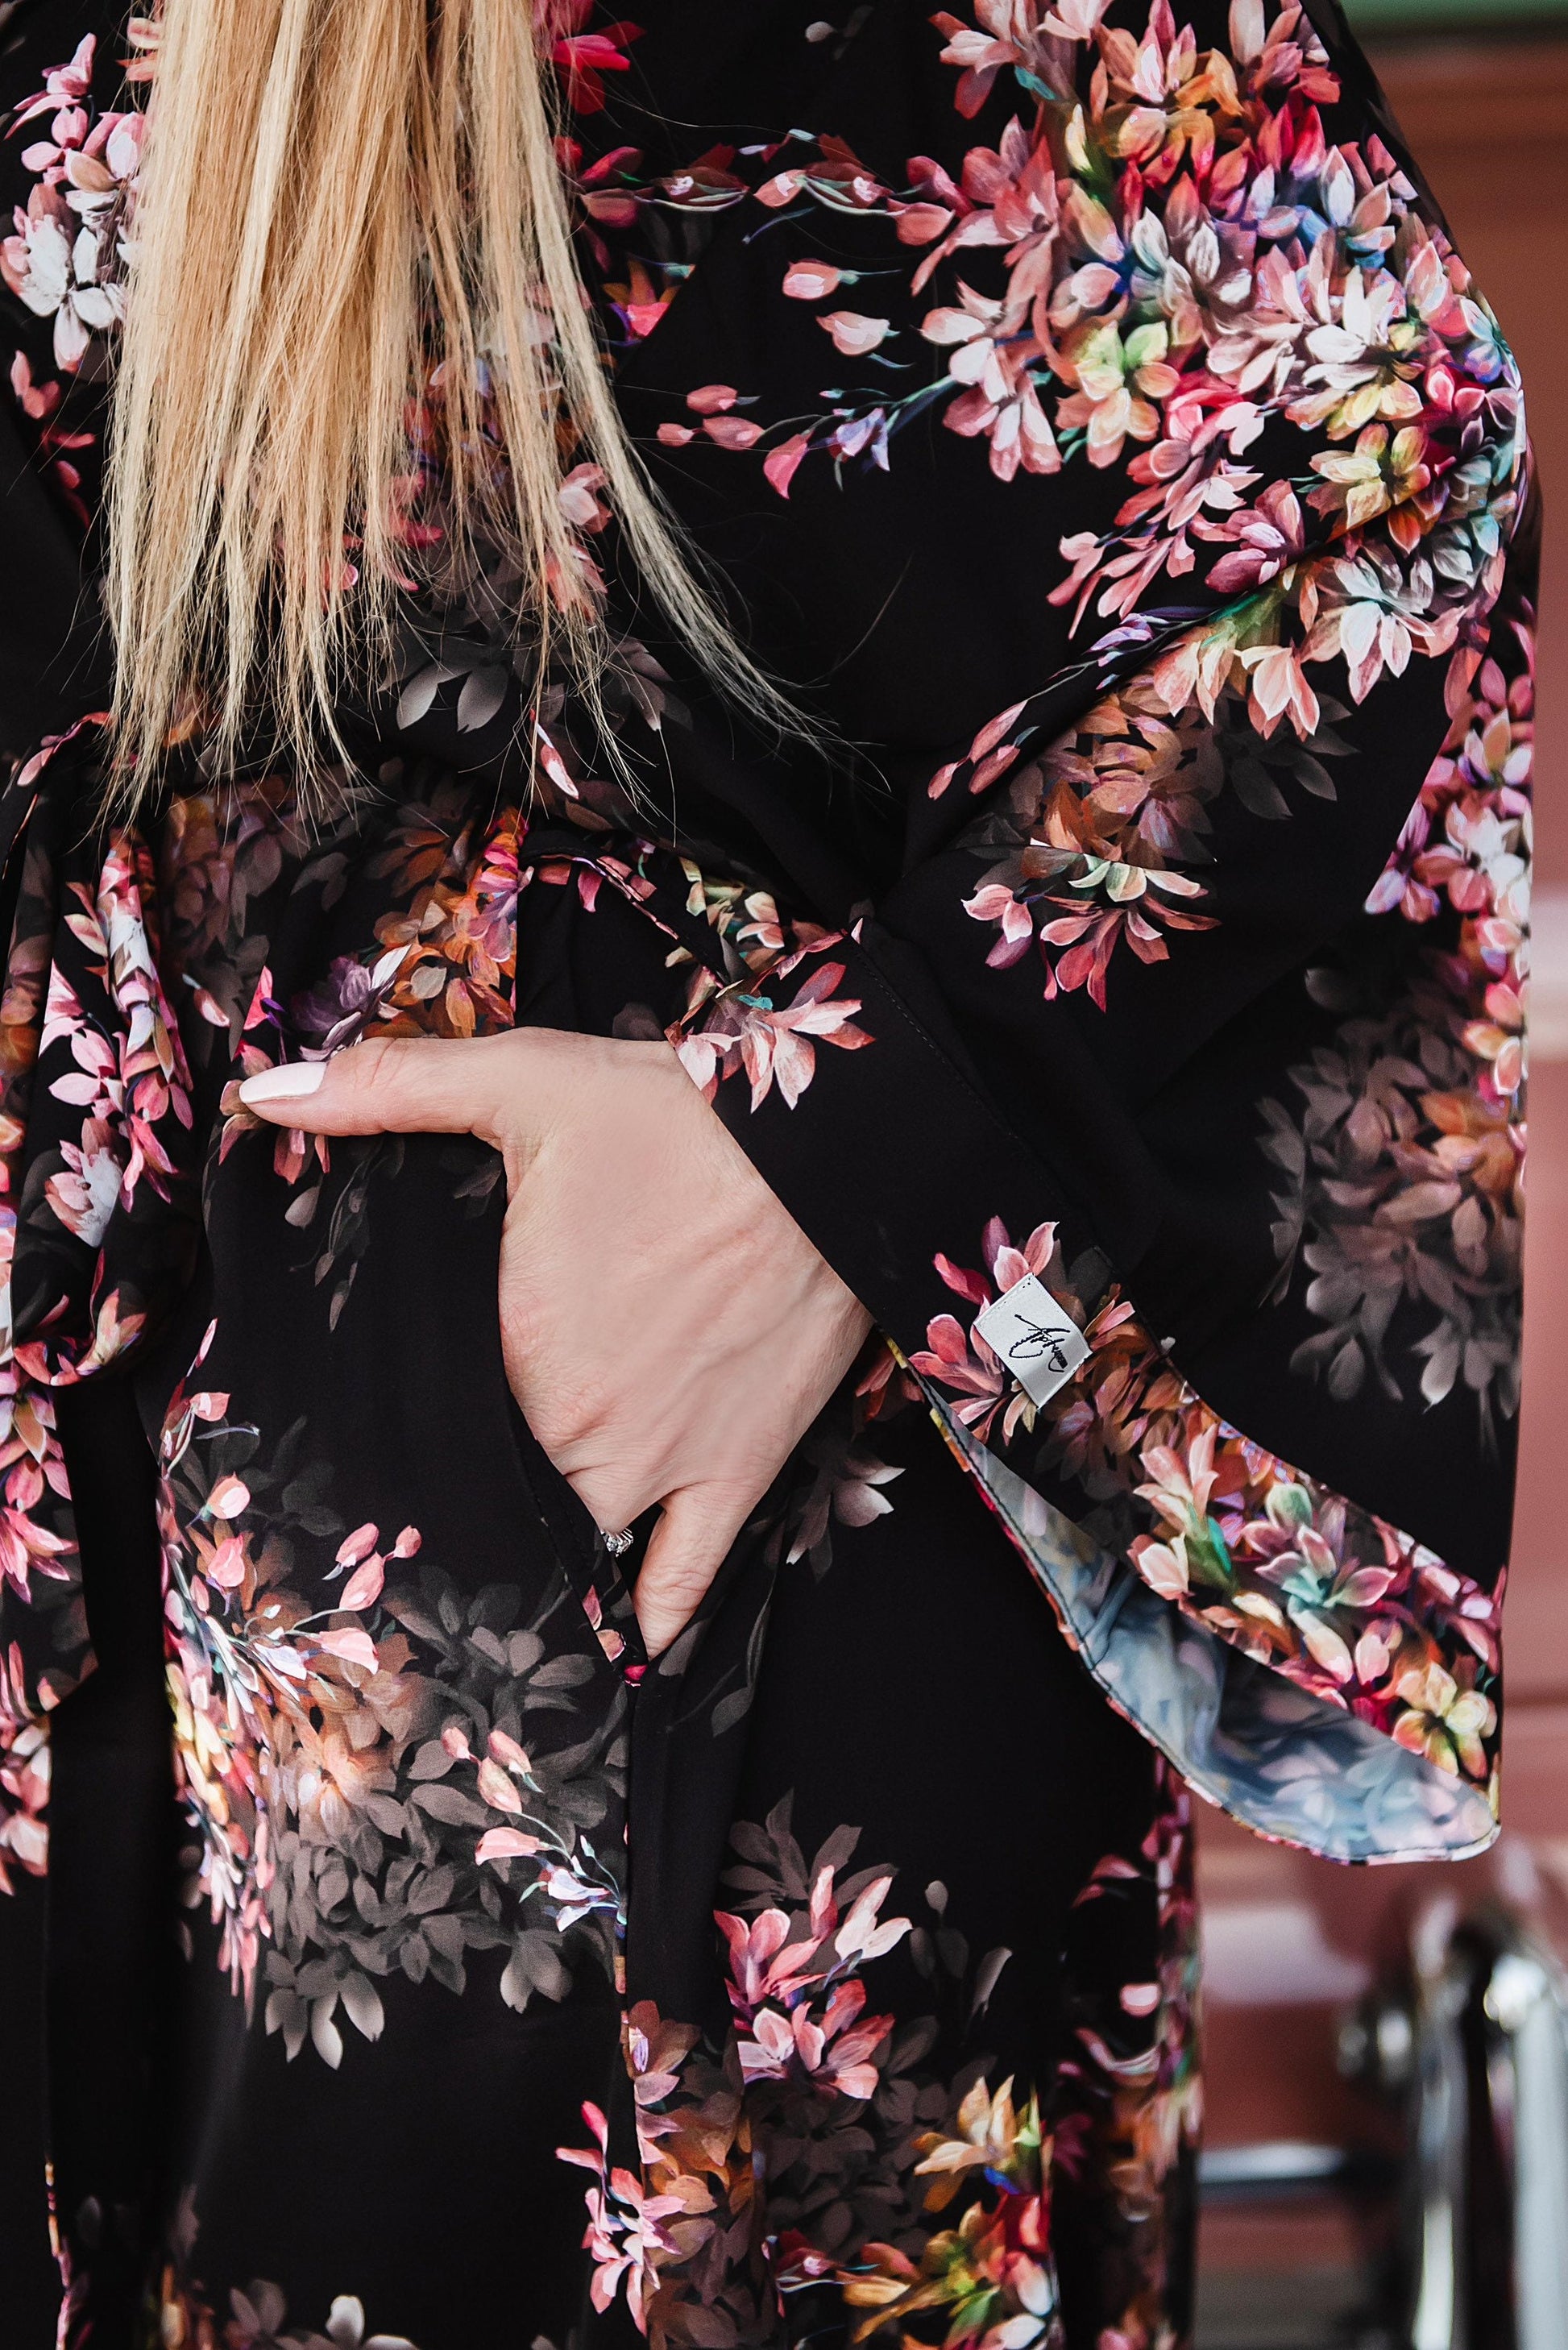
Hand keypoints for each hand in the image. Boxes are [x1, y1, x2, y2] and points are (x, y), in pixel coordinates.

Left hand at [239, 1030, 872, 1653]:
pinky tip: (617, 1650)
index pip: (415, 1426)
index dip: (387, 1435)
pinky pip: (685, 1581)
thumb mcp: (525, 1079)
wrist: (838, 1152)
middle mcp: (577, 1429)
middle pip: (488, 1496)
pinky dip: (649, 1620)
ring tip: (489, 1580)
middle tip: (420, 1506)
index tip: (354, 1449)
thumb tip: (264, 1094)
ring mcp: (663, 1466)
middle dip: (455, 1500)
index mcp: (511, 1348)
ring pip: (569, 1549)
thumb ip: (389, 1089)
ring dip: (534, 1559)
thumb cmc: (682, 1117)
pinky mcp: (738, 1474)